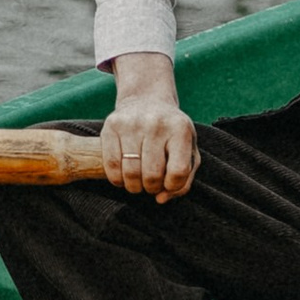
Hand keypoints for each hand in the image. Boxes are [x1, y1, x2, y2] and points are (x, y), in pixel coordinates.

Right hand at [101, 52, 199, 200]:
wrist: (146, 100)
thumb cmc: (170, 133)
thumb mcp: (187, 151)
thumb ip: (183, 179)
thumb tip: (160, 199)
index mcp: (181, 130)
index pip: (178, 172)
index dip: (172, 186)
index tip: (168, 183)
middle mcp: (156, 124)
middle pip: (152, 176)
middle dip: (151, 188)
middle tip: (150, 184)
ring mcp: (132, 124)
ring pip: (130, 173)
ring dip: (134, 186)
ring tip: (137, 182)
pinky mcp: (111, 126)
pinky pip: (111, 165)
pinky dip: (116, 179)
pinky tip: (123, 176)